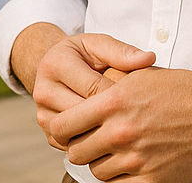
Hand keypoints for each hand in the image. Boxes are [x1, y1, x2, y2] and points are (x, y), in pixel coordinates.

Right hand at [31, 32, 154, 148]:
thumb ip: (122, 51)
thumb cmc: (83, 55)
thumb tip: (149, 58)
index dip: (121, 97)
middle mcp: (43, 91)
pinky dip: (95, 146)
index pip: (94, 88)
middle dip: (114, 119)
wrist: (55, 68)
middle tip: (140, 121)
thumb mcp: (99, 45)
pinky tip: (112, 140)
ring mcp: (42, 115)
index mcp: (55, 64)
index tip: (142, 100)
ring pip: (78, 135)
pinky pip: (74, 146)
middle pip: (85, 115)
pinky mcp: (48, 133)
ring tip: (128, 131)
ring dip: (104, 136)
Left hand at [47, 66, 191, 181]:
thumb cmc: (181, 90)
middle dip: (79, 146)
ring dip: (100, 163)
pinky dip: (119, 178)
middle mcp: (122, 131)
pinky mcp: (154, 178)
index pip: (64, 124)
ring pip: (97, 171)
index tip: (64, 129)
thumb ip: (105, 86)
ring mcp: (138, 157)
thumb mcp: (139, 75)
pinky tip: (127, 165)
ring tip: (112, 151)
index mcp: (113, 101)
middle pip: (76, 151)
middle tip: (88, 141)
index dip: (59, 128)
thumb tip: (76, 96)